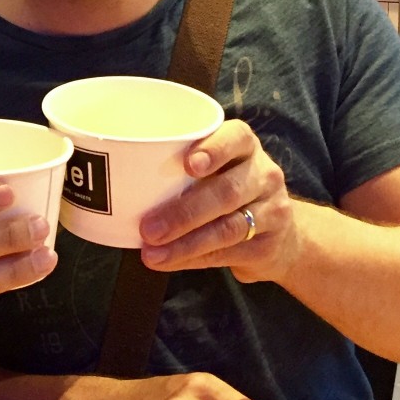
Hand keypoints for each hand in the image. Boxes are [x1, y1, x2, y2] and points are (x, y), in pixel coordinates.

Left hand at [139, 119, 301, 285]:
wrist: (281, 236)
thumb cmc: (226, 191)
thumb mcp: (214, 171)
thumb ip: (180, 170)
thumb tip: (118, 183)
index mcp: (244, 148)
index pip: (236, 138)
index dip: (214, 149)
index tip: (188, 164)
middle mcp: (263, 174)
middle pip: (226, 191)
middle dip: (184, 212)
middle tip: (148, 228)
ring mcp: (271, 210)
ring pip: (227, 228)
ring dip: (185, 243)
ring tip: (152, 253)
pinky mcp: (268, 244)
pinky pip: (228, 253)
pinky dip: (193, 259)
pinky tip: (170, 261)